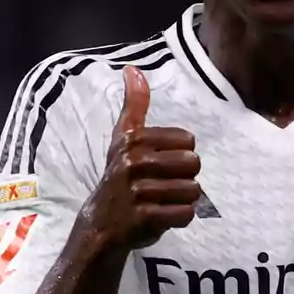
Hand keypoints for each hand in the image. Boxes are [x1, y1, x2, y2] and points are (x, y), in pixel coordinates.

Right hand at [86, 66, 201, 249]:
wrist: (100, 224)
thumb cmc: (119, 177)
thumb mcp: (124, 139)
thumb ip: (135, 105)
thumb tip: (133, 69)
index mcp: (133, 140)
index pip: (188, 140)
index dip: (179, 154)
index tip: (160, 164)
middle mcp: (134, 162)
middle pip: (193, 164)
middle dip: (183, 177)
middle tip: (162, 185)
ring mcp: (139, 190)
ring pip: (193, 190)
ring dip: (182, 199)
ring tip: (162, 201)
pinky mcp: (145, 217)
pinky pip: (185, 213)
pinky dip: (179, 217)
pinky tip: (162, 216)